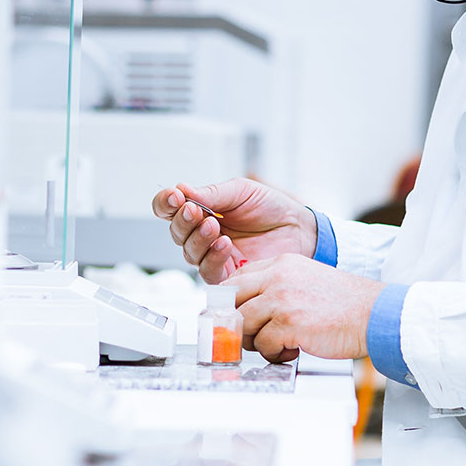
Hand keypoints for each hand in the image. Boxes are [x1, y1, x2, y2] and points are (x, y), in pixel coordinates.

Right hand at [151, 178, 315, 282]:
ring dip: (197, 238)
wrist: (299, 229)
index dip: (166, 203)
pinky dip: (213, 256)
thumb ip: (212, 193)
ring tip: (214, 226)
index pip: (170, 208)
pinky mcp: (227, 275)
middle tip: (194, 210)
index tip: (174, 196)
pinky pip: (208, 271)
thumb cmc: (271, 208)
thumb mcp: (241, 191)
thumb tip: (182, 190)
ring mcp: (213, 255)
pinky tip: (224, 244)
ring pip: (189, 252)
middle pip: (176, 231)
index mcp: (202, 210)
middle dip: (182, 220)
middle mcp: (203, 234)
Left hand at [233, 252, 383, 362]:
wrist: (375, 314)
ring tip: (279, 344)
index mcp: (282, 264)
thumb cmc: (345, 303)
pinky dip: (275, 354)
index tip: (236, 316)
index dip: (231, 302)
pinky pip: (263, 345)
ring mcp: (282, 300)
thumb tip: (249, 307)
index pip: (237, 279)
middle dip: (237, 322)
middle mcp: (278, 278)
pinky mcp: (290, 324)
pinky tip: (292, 350)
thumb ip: (278, 286)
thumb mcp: (307, 279)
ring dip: (258, 341)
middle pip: (233, 300)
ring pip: (244, 324)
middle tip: (249, 336)